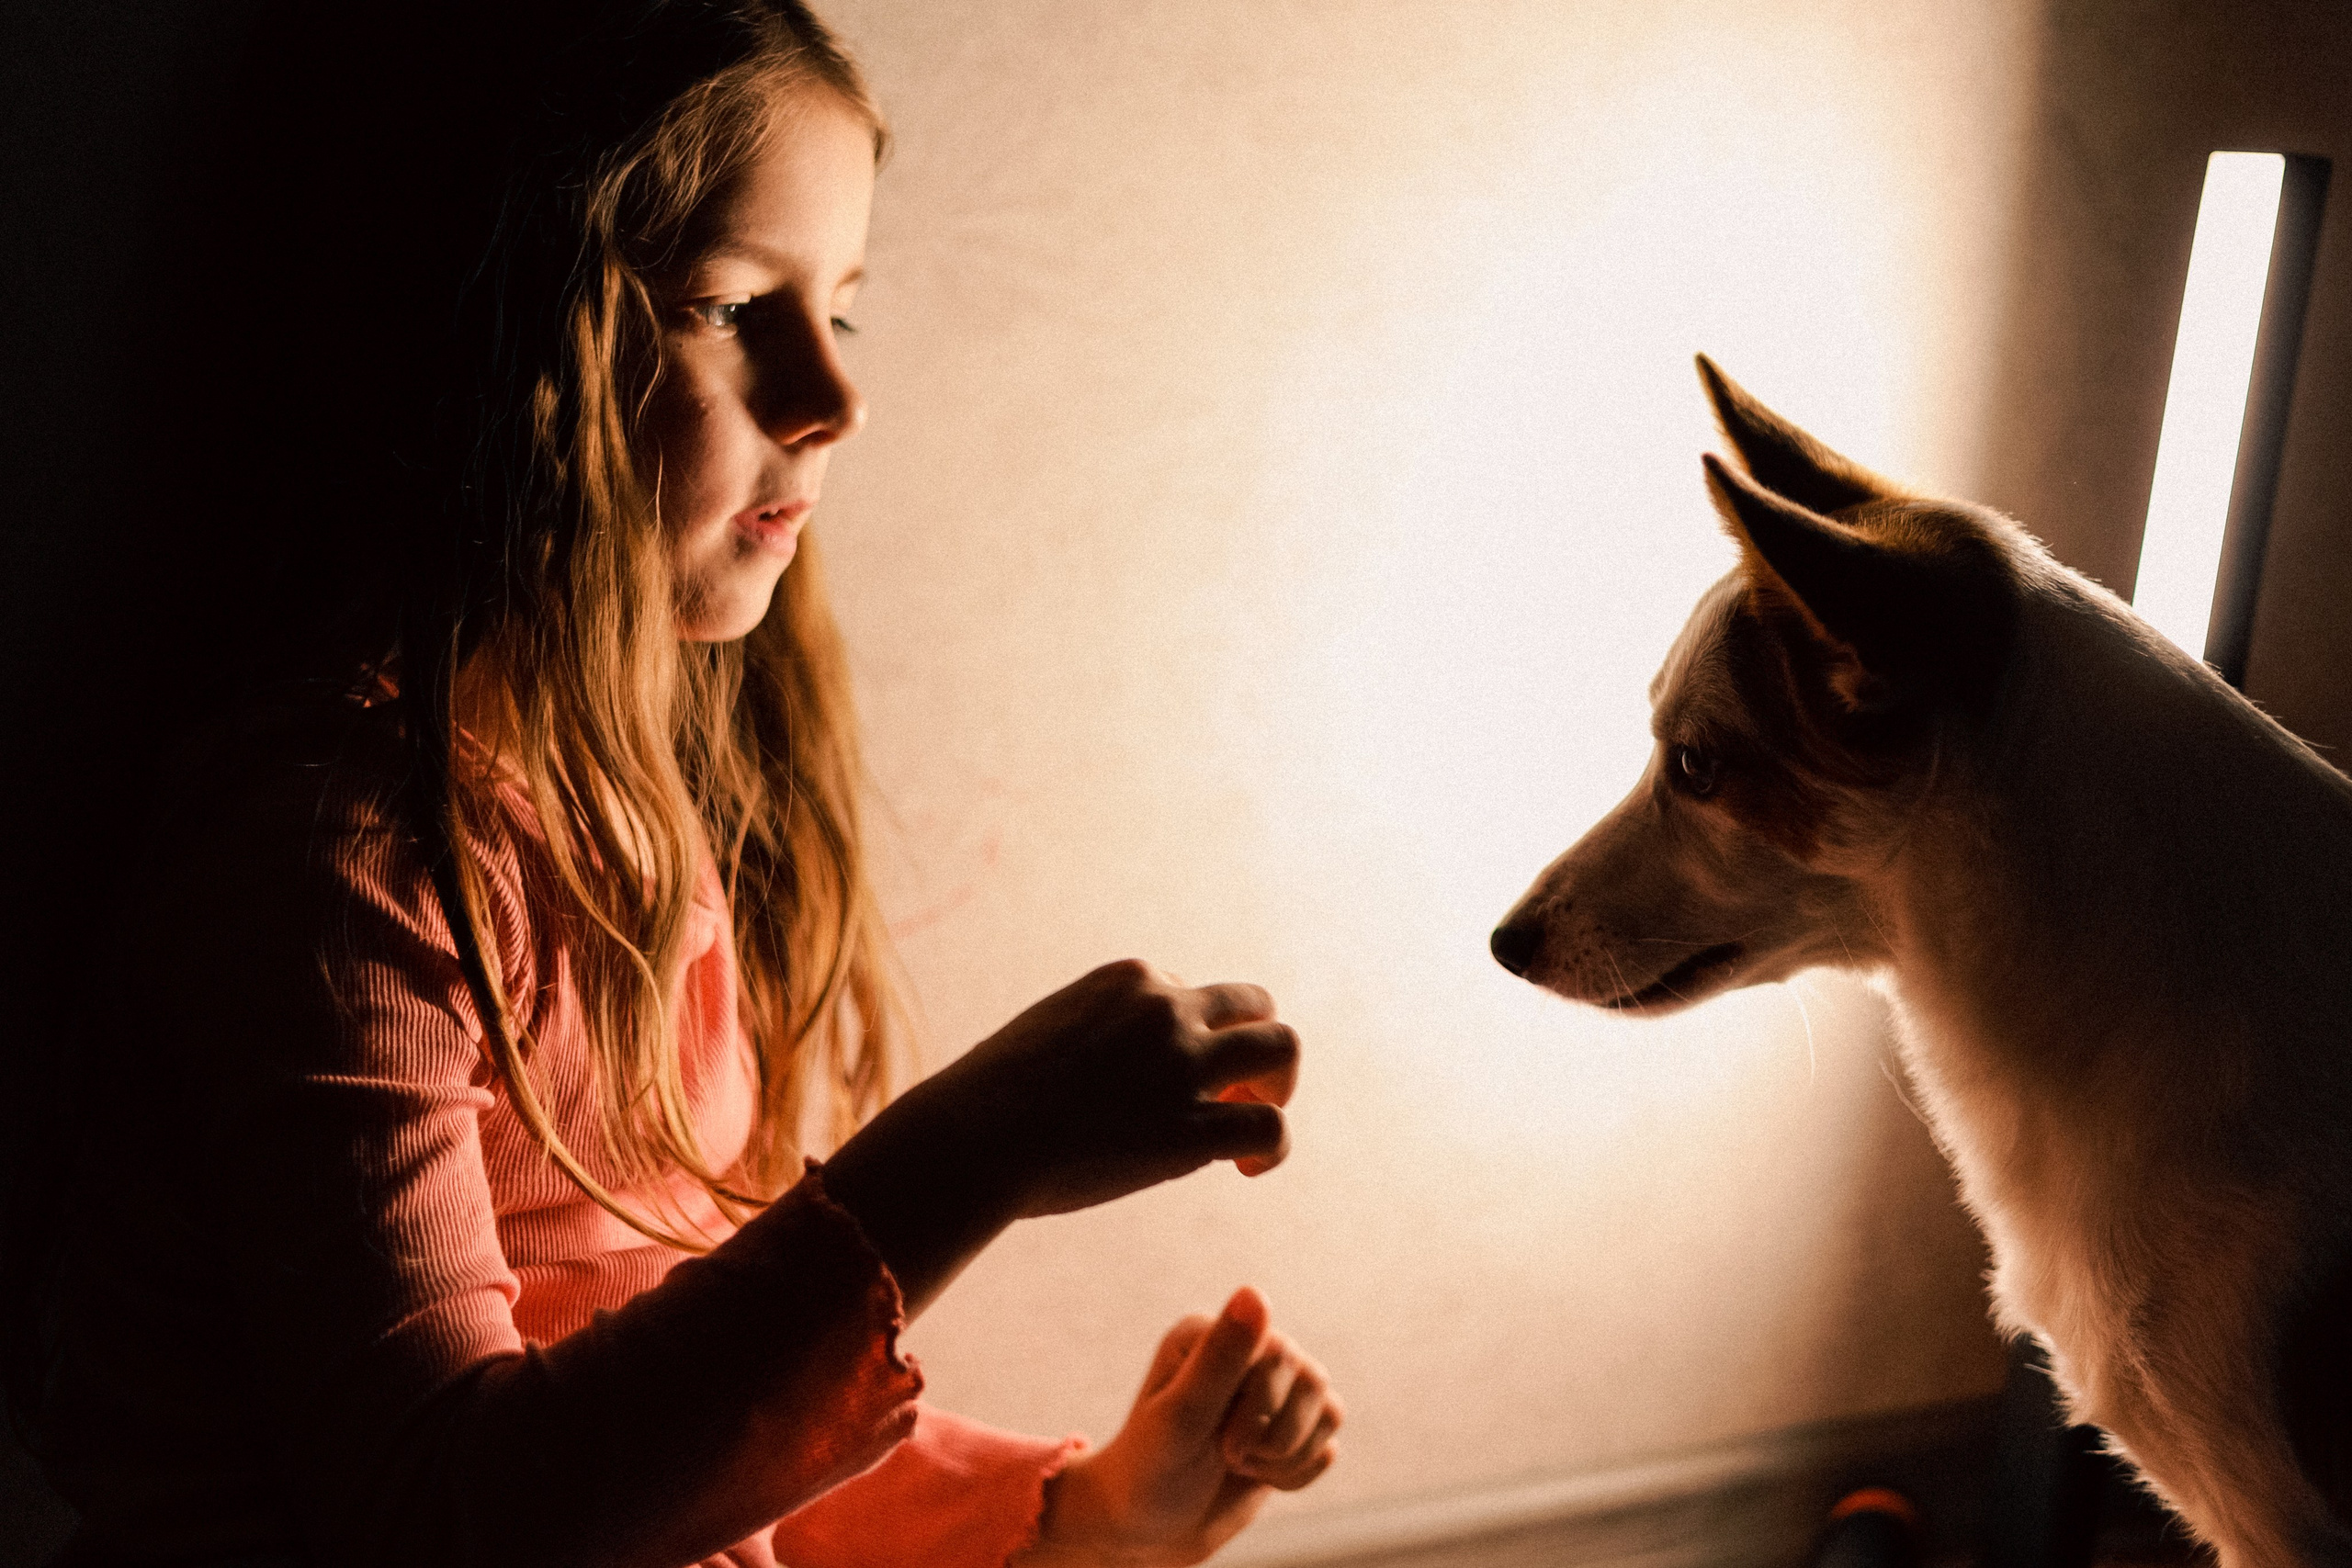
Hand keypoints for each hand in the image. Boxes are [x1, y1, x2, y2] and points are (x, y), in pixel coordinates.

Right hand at [819, 961, 1298, 1315]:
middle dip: (1253, 1048)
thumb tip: (1110, 1072)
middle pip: (1255, 1006)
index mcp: (1129, 979)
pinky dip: (1273, 1147)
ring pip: (1282, 1048)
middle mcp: (1166, 1009)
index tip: (1169, 1081)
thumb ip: (1095, 1035)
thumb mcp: (1047, 1034)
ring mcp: (1183, 1065)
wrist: (973, 1138)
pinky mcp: (1192, 1127)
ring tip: (1251, 1119)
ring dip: (1278, 1084)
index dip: (1192, 1040)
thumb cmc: (990, 1100)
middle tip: (1233, 1094)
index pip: (1194, 996)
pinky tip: (1247, 1169)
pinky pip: (1270, 1125)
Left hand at [1014, 1288, 1342, 1567]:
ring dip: (1288, 1456)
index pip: (1277, 1351)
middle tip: (1226, 1456)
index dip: (1260, 1408)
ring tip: (1241, 1466)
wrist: (1151, 1529)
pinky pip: (1329, 1443)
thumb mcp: (1180, 1418)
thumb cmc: (1153, 1470)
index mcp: (1209, 1332)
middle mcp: (1245, 1349)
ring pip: (1331, 1409)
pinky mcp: (1290, 1424)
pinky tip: (1259, 1476)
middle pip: (1313, 1378)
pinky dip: (1297, 1473)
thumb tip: (1255, 1293)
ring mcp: (1272, 1387)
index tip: (1221, 1444)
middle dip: (1275, 1436)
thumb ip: (1219, 1359)